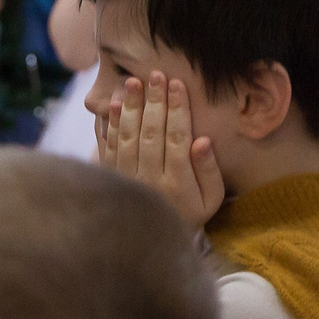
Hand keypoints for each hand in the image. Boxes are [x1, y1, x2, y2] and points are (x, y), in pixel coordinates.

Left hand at [97, 73, 223, 228]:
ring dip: (131, 108)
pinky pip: (108, 148)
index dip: (178, 110)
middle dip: (154, 101)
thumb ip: (209, 171)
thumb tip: (202, 140)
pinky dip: (110, 125)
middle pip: (152, 134)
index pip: (177, 139)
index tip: (177, 84)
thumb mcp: (210, 200)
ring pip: (128, 138)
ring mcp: (126, 180)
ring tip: (134, 82)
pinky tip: (115, 105)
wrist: (151, 243)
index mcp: (177, 185)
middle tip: (156, 75)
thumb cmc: (188, 214)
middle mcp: (149, 180)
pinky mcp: (110, 178)